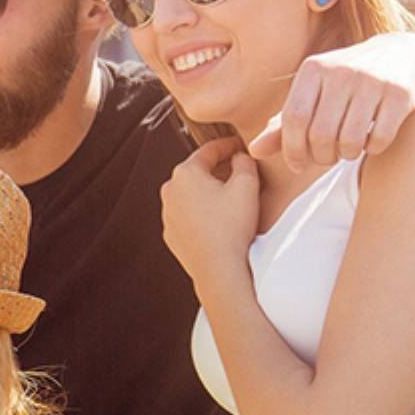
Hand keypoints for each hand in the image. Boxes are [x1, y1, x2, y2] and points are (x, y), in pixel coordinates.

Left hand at [161, 137, 259, 286]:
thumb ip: (244, 161)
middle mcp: (169, 191)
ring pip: (192, 195)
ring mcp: (167, 215)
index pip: (209, 151)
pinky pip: (189, 216)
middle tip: (240, 172)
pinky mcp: (172, 235)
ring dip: (209, 193)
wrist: (218, 268)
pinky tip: (220, 221)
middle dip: (219, 170)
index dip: (229, 146)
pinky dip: (202, 213)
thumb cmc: (232, 225)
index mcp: (185, 173)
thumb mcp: (247, 184)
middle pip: (198, 172)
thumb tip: (239, 157)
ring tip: (232, 198)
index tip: (241, 146)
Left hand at [251, 32, 414, 169]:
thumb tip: (254, 151)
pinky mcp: (400, 93)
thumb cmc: (344, 83)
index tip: (297, 165)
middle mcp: (341, 71)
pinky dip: (373, 149)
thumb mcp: (312, 94)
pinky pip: (379, 138)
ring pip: (350, 140)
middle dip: (321, 156)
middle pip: (320, 134)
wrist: (400, 54)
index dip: (292, 149)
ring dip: (346, 155)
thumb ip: (283, 124)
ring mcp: (372, 81)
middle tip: (326, 158)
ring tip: (347, 150)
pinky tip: (371, 141)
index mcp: (313, 69)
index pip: (294, 118)